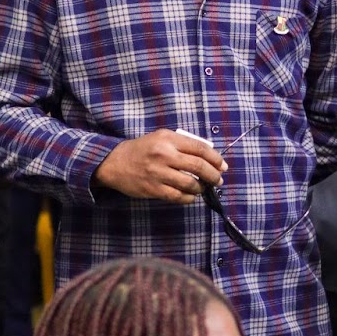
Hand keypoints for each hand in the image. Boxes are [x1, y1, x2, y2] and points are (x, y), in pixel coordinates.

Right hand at [93, 130, 227, 202]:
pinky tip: (191, 196)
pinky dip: (189, 198)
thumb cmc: (142, 149)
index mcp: (168, 139)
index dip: (216, 158)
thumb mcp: (161, 138)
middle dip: (213, 175)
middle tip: (218, 180)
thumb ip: (183, 144)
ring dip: (202, 188)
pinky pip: (178, 196)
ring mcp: (158, 173)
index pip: (200, 148)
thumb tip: (209, 155)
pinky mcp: (153, 189)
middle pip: (199, 166)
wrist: (114, 162)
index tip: (222, 166)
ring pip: (190, 184)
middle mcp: (164, 155)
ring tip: (203, 187)